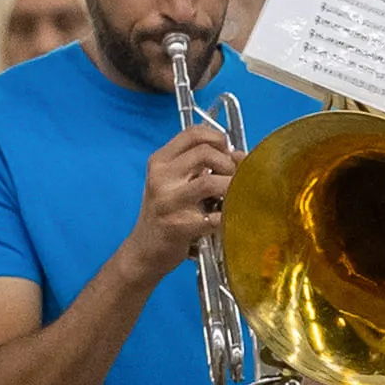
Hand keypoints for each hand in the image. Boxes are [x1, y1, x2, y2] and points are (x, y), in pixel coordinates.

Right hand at [127, 117, 242, 272]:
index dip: (218, 138)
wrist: (144, 251)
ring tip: (233, 197)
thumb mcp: (172, 183)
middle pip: (206, 153)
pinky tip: (229, 218)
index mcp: (160, 162)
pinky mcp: (180, 226)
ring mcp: (170, 201)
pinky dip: (230, 215)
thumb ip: (200, 166)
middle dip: (228, 163)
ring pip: (212, 182)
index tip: (227, 151)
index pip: (193, 133)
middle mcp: (161, 177)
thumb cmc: (164, 215)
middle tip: (232, 178)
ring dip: (231, 188)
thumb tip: (240, 156)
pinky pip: (216, 215)